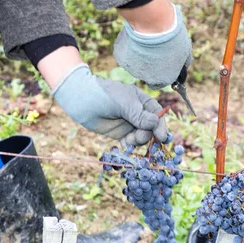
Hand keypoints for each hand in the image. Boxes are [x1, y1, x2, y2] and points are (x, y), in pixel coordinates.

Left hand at [51, 64, 167, 145]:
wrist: (81, 100)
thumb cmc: (104, 95)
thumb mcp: (125, 104)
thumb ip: (141, 116)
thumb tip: (157, 125)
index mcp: (142, 101)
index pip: (157, 115)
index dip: (161, 126)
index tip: (162, 137)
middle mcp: (138, 113)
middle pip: (151, 128)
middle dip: (148, 135)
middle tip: (138, 137)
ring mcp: (129, 124)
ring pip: (142, 137)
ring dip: (138, 141)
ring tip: (128, 140)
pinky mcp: (120, 133)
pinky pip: (130, 143)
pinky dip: (130, 146)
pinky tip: (124, 145)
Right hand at [114, 4, 191, 88]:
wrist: (152, 22)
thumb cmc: (171, 36)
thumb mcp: (185, 51)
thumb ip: (182, 63)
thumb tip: (182, 66)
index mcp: (162, 79)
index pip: (158, 84)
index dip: (159, 74)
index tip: (160, 65)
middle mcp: (145, 78)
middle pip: (146, 74)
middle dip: (149, 63)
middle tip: (153, 48)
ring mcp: (131, 68)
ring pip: (135, 63)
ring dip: (139, 55)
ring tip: (145, 39)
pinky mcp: (120, 57)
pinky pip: (125, 53)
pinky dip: (129, 46)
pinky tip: (135, 36)